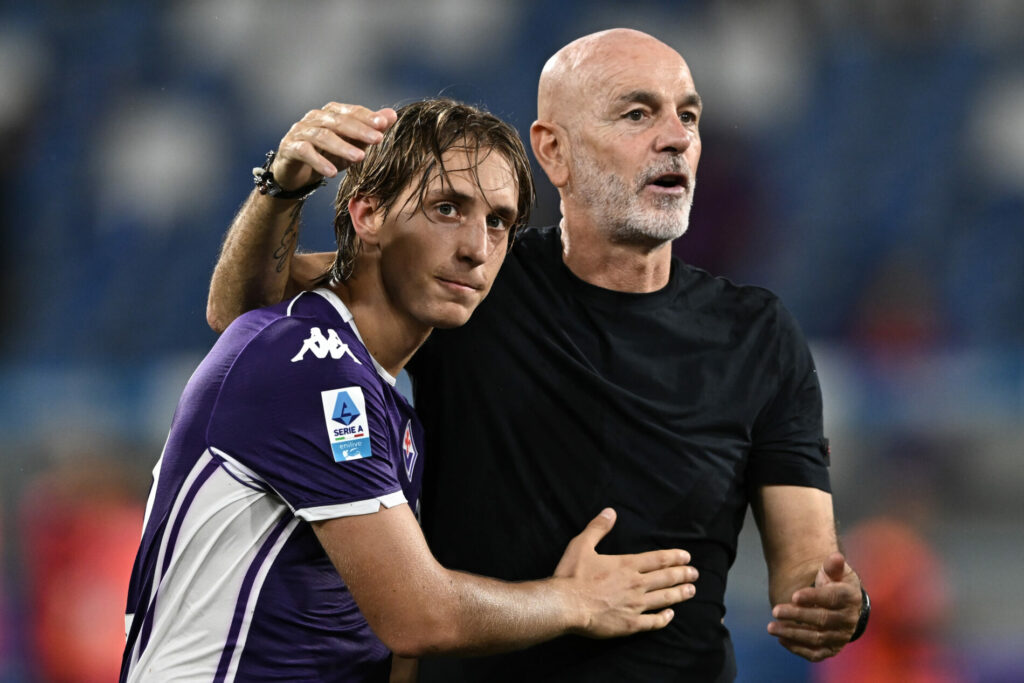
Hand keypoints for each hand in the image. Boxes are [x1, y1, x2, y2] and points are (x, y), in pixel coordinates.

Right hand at [271, 102, 397, 190]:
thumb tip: (392, 115)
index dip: (367, 117)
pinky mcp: (289, 147)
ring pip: (322, 136)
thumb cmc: (327, 155)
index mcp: (331, 113)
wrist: (297, 173)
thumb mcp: (352, 144)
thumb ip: (370, 130)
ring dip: (342, 147)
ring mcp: (300, 131)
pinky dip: (319, 162)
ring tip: (359, 158)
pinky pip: (305, 151)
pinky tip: (332, 173)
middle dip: (359, 130)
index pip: (351, 111)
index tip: (383, 124)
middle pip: (338, 121)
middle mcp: (315, 118)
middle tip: (377, 140)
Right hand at [553, 508, 697, 637]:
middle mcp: (636, 584)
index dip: (675, 557)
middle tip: (695, 573)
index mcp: (626, 565)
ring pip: (664, 598)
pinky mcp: (630, 625)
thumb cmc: (571, 575)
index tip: (687, 557)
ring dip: (680, 594)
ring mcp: (635, 606)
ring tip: (691, 591)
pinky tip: (670, 615)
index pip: (658, 559)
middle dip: (683, 574)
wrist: (565, 605)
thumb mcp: (581, 545)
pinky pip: (653, 622)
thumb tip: (610, 511)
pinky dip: (664, 618)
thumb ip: (598, 528)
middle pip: (666, 578)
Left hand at [767, 552, 861, 660]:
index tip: (794, 596)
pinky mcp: (831, 649)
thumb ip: (832, 566)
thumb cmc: (835, 584)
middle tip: (775, 610)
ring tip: (771, 627)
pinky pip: (815, 653)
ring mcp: (840, 637)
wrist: (844, 607)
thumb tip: (836, 556)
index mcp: (850, 597)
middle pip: (822, 620)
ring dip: (792, 633)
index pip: (833, 598)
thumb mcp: (835, 572)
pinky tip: (781, 638)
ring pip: (816, 638)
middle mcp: (848, 620)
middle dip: (797, 616)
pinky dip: (797, 648)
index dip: (813, 597)